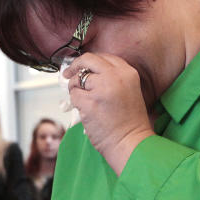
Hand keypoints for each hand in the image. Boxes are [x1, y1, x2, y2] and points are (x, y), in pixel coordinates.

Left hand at [65, 52, 155, 174]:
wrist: (131, 142)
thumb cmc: (130, 122)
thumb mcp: (128, 91)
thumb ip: (111, 79)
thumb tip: (87, 73)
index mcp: (128, 72)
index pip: (104, 57)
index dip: (90, 62)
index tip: (83, 67)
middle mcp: (115, 76)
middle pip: (88, 60)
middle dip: (75, 66)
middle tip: (68, 74)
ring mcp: (101, 89)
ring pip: (77, 80)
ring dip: (75, 90)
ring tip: (84, 102)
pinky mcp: (89, 102)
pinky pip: (73, 96)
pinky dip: (75, 103)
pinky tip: (85, 112)